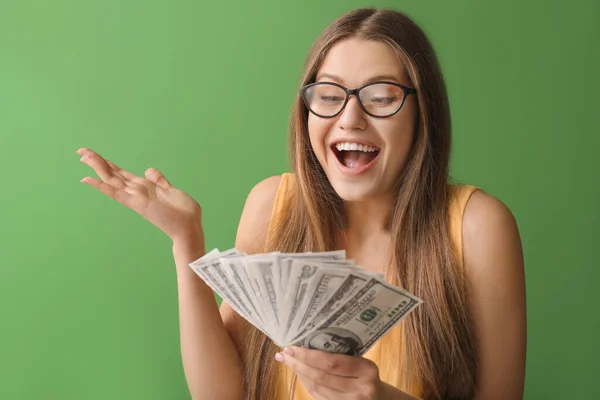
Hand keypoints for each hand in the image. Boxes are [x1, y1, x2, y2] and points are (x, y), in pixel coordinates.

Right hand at [77, 147, 202, 242]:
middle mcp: (137, 191)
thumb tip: (149, 170)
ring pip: (112, 180)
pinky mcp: (137, 203)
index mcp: (144, 187)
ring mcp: (135, 197)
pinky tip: (88, 179)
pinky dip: (102, 186)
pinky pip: (116, 193)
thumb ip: (159, 180)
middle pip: (113, 174)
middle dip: (97, 162)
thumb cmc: (183, 212)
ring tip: (83, 157)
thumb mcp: (170, 190)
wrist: (190, 227)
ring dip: (98, 168)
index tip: (93, 155)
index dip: (108, 164)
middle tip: (81, 151)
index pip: (121, 173)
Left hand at [276, 346, 384, 399]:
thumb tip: (307, 342)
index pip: (332, 362)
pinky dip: (306, 384)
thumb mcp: (362, 362)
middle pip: (321, 376)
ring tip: (288, 362)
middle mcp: (361, 389)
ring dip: (300, 374)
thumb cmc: (367, 375)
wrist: (381, 399)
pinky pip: (318, 396)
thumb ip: (342, 355)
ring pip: (317, 388)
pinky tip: (299, 374)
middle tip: (284, 353)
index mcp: (366, 369)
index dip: (308, 356)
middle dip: (299, 364)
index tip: (292, 346)